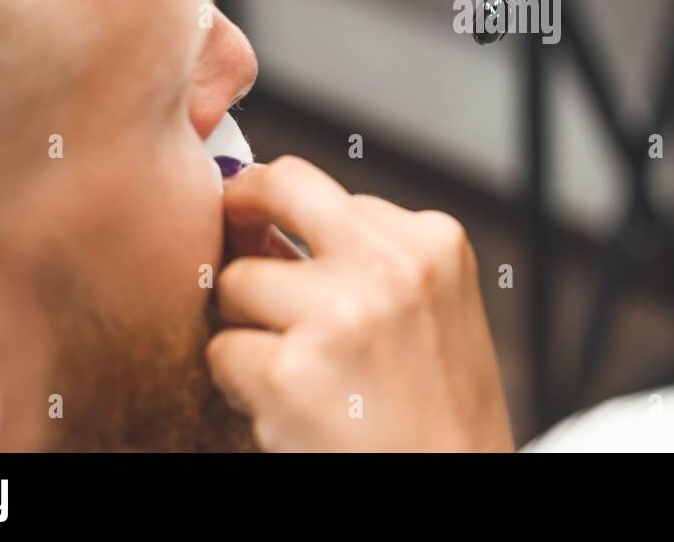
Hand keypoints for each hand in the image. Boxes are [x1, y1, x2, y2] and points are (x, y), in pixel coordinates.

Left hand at [206, 157, 513, 451]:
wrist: (450, 487)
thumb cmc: (441, 415)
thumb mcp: (433, 309)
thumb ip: (371, 259)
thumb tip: (269, 223)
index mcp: (434, 242)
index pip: (332, 193)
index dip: (296, 221)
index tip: (280, 237)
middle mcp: (390, 264)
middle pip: (280, 186)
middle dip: (241, 201)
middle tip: (228, 223)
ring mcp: (339, 314)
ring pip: (238, 282)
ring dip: (248, 325)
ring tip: (298, 370)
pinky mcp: (290, 372)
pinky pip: (223, 350)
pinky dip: (240, 383)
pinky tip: (290, 407)